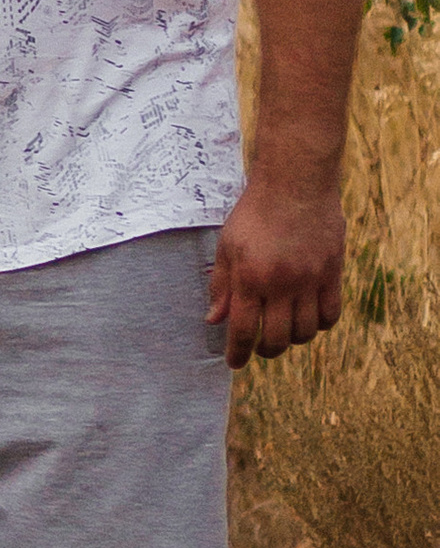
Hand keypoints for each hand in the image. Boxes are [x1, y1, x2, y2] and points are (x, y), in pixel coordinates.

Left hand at [206, 178, 345, 367]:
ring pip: (305, 332)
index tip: (235, 364)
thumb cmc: (255, 213)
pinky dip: (319, 325)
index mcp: (250, 277)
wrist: (295, 183)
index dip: (237, 353)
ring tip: (284, 331)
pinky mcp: (333, 272)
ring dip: (293, 339)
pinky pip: (331, 314)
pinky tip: (309, 319)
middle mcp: (282, 284)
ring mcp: (311, 279)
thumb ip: (221, 286)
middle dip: (265, 351)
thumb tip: (214, 320)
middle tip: (260, 348)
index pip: (243, 330)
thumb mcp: (227, 246)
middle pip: (277, 338)